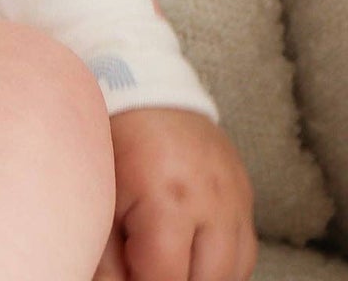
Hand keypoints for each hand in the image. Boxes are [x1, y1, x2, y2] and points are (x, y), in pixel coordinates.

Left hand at [93, 107, 257, 280]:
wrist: (146, 87)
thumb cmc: (115, 138)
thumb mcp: (101, 194)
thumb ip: (107, 254)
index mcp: (170, 200)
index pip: (168, 278)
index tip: (126, 270)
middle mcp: (215, 203)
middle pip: (208, 280)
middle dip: (175, 279)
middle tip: (147, 263)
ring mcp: (237, 199)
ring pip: (234, 273)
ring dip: (201, 276)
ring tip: (166, 260)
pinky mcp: (246, 195)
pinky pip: (244, 250)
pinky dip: (221, 264)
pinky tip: (192, 255)